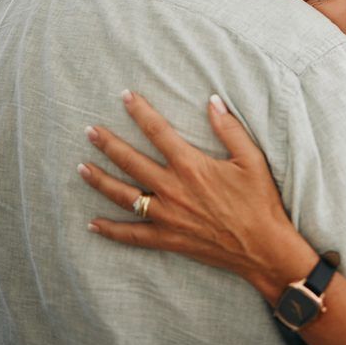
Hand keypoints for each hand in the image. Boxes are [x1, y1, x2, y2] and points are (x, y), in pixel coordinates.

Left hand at [78, 91, 316, 301]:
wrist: (263, 248)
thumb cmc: (259, 202)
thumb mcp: (251, 160)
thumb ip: (229, 129)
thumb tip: (213, 101)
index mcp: (190, 166)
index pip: (157, 132)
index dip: (140, 112)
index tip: (125, 96)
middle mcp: (172, 189)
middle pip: (131, 162)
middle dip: (108, 144)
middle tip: (89, 131)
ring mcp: (167, 216)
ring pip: (123, 196)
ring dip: (100, 180)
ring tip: (82, 168)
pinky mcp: (168, 239)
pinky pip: (132, 235)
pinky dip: (111, 231)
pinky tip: (93, 224)